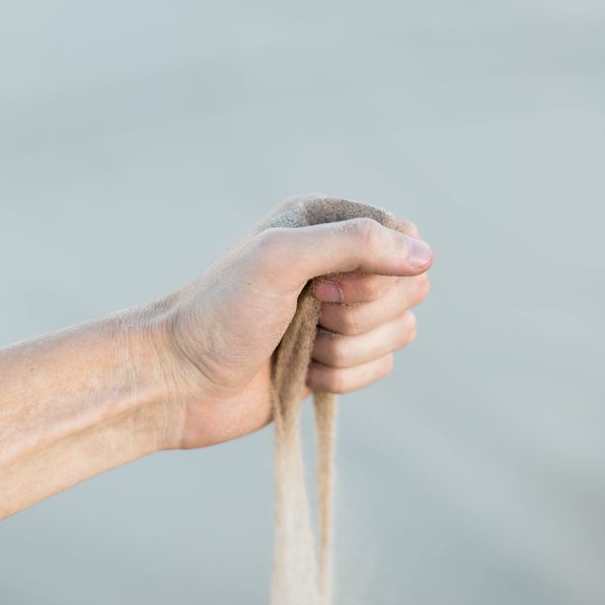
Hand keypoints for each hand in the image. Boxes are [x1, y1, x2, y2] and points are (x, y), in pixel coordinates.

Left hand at [142, 195, 433, 449]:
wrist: (178, 381)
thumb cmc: (219, 311)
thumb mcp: (281, 258)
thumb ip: (355, 243)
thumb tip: (426, 255)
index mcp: (324, 224)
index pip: (403, 237)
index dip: (379, 271)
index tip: (324, 285)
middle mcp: (337, 263)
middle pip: (409, 288)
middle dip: (358, 313)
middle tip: (306, 312)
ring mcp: (338, 312)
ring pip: (398, 331)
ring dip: (346, 349)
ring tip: (297, 345)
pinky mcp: (337, 358)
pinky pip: (380, 367)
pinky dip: (341, 377)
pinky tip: (299, 372)